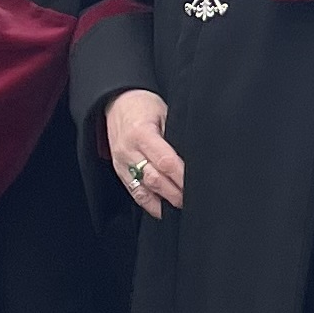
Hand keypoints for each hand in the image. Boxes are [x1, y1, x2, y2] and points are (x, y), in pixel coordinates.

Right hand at [105, 89, 183, 216]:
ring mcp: (121, 163)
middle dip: (175, 193)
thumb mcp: (163, 112)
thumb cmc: (144, 106)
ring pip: (143, 190)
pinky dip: (149, 203)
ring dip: (163, 202)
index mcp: (141, 133)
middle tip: (193, 200)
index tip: (196, 184)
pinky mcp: (119, 171)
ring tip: (181, 207)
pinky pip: (134, 192)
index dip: (181, 176)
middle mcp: (128, 151)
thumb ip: (174, 135)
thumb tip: (192, 158)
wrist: (117, 102)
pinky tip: (163, 210)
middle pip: (155, 179)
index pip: (165, 161)